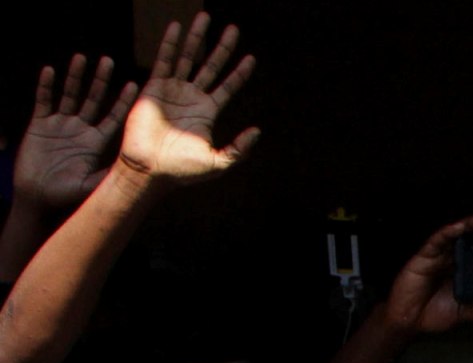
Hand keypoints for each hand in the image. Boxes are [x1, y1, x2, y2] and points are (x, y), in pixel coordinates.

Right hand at [14, 56, 137, 211]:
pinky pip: (43, 101)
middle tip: (109, 60)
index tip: (135, 84)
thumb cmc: (66, 195)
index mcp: (96, 143)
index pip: (113, 117)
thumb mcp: (92, 184)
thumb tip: (136, 170)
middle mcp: (80, 130)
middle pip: (93, 99)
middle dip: (101, 80)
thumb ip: (110, 175)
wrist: (37, 197)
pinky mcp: (39, 124)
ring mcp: (60, 125)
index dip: (123, 102)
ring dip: (74, 77)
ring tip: (82, 57)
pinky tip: (50, 70)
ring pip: (69, 95)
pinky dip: (46, 86)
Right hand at [117, 14, 258, 184]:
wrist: (150, 170)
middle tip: (233, 29)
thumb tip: (257, 130)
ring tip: (205, 17)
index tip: (252, 57)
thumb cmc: (182, 171)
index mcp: (207, 112)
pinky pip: (163, 60)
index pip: (228, 86)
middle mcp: (191, 97)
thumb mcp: (218, 162)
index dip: (240, 72)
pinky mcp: (154, 87)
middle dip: (222, 47)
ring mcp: (172, 90)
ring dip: (197, 37)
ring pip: (188, 57)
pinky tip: (177, 27)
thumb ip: (239, 148)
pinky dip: (170, 43)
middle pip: (211, 65)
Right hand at [381, 214, 472, 334]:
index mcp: (470, 270)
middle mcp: (458, 258)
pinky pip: (438, 240)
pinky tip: (459, 228)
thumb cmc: (436, 312)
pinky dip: (449, 232)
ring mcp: (442, 254)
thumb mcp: (463, 313)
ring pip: (460, 234)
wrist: (408, 319)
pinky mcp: (426, 254)